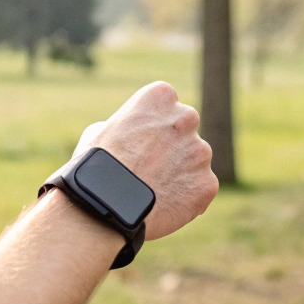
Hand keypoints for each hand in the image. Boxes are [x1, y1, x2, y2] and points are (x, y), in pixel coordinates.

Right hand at [79, 82, 216, 240]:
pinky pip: (199, 188)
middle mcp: (187, 118)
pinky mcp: (207, 183)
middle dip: (171, 145)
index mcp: (161, 96)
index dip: (152, 125)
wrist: (107, 205)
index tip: (141, 140)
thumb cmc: (96, 165)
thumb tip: (133, 136)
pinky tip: (163, 206)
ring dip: (179, 172)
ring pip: (194, 161)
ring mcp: (201, 152)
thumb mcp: (101, 131)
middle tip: (149, 167)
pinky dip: (186, 198)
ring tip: (152, 192)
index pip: (165, 104)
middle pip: (185, 130)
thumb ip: (127, 127)